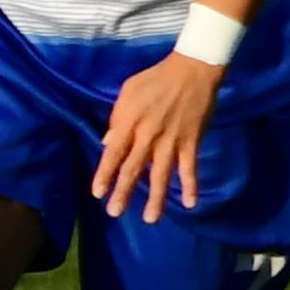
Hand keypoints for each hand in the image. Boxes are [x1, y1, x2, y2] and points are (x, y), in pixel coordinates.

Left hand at [94, 49, 221, 219]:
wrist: (192, 70)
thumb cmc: (156, 78)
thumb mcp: (128, 92)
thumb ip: (117, 118)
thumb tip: (107, 142)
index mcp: (130, 122)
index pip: (113, 153)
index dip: (104, 174)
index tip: (97, 193)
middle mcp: (148, 136)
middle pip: (133, 169)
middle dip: (123, 192)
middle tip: (114, 213)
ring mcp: (171, 141)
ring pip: (161, 175)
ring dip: (156, 198)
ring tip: (150, 219)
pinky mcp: (191, 141)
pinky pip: (190, 168)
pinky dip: (191, 186)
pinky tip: (189, 204)